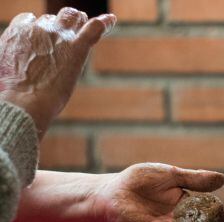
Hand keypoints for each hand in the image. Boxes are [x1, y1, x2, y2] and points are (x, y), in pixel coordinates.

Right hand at [0, 8, 115, 136]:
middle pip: (52, 17)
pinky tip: (112, 19)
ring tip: (84, 24)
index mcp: (18, 32)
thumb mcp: (6, 64)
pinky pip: (94, 28)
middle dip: (60, 22)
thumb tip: (23, 64)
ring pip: (70, 17)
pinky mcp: (76, 48)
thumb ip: (17, 56)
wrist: (23, 101)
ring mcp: (58, 36)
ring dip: (77, 20)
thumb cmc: (11, 91)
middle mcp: (38, 29)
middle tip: (70, 30)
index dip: (38, 29)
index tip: (44, 40)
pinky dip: (105, 22)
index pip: (29, 20)